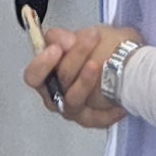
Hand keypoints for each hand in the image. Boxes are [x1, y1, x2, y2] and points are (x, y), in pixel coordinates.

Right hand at [19, 24, 137, 129]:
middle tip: (93, 38)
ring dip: (85, 81)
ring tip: (98, 65)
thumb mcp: (78, 35)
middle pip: (58, 82)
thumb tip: (65, 42)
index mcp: (47, 76)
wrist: (122, 64)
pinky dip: (107, 110)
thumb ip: (61, 37)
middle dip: (75, 56)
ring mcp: (72, 109)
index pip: (33, 76)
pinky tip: (118, 101)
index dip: (42, 64)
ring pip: (74, 99)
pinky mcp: (89, 120)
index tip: (57, 48)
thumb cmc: (93, 50)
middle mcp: (55, 96)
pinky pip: (96, 118)